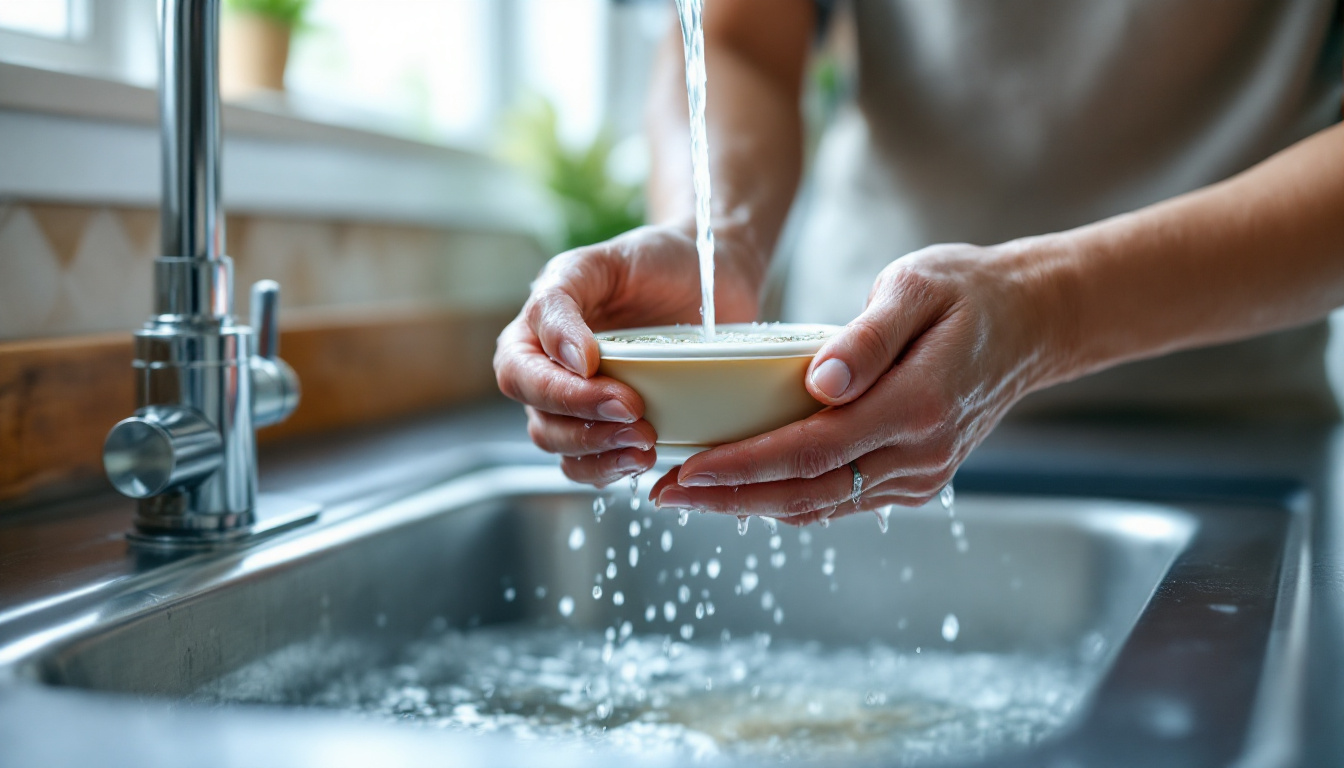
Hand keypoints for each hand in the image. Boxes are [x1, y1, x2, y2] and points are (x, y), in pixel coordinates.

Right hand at [495, 222, 765, 486]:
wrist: (707, 273)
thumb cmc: (650, 261)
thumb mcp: (600, 262)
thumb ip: (564, 303)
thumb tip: (569, 361)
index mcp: (533, 334)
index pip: (521, 376)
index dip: (560, 393)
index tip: (616, 391)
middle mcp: (550, 374)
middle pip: (542, 423)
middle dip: (586, 429)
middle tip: (638, 420)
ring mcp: (581, 405)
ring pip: (565, 453)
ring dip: (602, 456)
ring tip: (646, 444)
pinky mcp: (614, 426)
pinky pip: (597, 465)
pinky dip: (616, 468)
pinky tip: (646, 457)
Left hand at [648, 241, 1059, 522]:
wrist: (1033, 323)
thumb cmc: (968, 292)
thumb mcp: (916, 287)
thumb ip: (867, 336)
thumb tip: (819, 382)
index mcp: (915, 407)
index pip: (812, 451)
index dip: (744, 466)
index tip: (686, 470)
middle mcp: (919, 455)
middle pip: (808, 493)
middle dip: (728, 498)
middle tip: (661, 493)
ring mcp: (922, 474)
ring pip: (822, 506)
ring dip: (752, 505)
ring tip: (687, 496)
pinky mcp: (918, 478)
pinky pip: (844, 499)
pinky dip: (790, 499)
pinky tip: (745, 490)